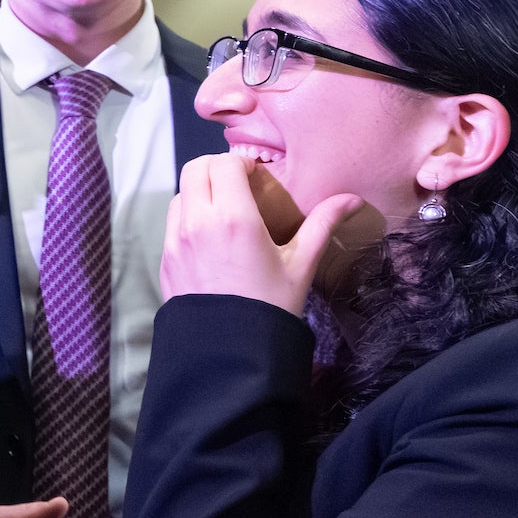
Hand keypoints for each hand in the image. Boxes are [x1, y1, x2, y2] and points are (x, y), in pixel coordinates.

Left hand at [162, 154, 364, 316]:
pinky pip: (173, 221)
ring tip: (227, 210)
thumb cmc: (271, 307)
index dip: (241, 163)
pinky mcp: (165, 258)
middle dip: (218, 168)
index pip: (224, 163)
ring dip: (202, 191)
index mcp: (233, 219)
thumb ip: (322, 224)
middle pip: (196, 169)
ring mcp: (175, 241)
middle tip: (241, 185)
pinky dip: (189, 215)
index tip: (258, 177)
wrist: (231, 354)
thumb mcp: (301, 265)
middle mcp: (197, 223)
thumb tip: (351, 198)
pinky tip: (212, 236)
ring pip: (181, 193)